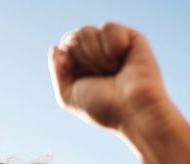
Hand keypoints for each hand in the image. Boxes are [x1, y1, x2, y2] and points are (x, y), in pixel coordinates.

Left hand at [49, 22, 172, 136]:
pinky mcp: (130, 37)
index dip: (67, 61)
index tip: (81, 78)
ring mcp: (112, 45)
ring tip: (113, 70)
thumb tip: (55, 48)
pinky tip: (123, 59)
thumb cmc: (103, 107)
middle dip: (82, 60)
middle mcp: (96, 54)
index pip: (64, 47)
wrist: (134, 110)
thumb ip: (57, 71)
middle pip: (73, 37)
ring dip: (96, 56)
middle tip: (101, 76)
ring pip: (87, 31)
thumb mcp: (68, 96)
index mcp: (82, 66)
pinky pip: (108, 28)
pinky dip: (113, 46)